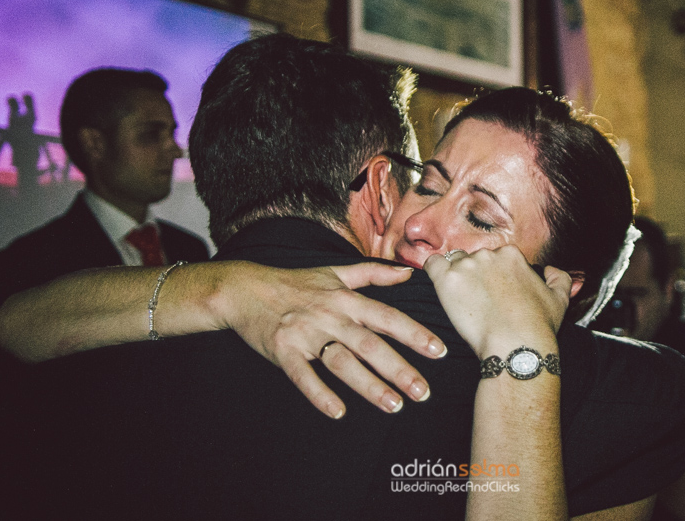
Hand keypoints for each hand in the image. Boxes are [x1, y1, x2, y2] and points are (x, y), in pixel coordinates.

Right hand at [210, 261, 445, 418]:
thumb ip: (374, 274)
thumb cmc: (295, 282)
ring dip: (369, 386)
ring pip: (342, 363)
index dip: (414, 334)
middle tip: (423, 392)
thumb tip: (407, 273)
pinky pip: (303, 376)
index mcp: (346, 299)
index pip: (387, 317)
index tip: (439, 351)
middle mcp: (330, 316)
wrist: (246, 289)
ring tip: (393, 405)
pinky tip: (338, 412)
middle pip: (370, 345)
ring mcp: (306, 334)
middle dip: (399, 369)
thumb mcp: (336, 272)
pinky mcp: (283, 351)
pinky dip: (320, 394)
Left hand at [424, 246, 570, 358]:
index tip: (491, 293)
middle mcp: (489, 254)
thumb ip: (559, 278)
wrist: (517, 346)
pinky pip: (431, 265)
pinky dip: (433, 273)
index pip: (495, 257)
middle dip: (474, 276)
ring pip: (453, 262)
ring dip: (455, 277)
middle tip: (475, 300)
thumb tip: (550, 270)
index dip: (492, 276)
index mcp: (512, 255)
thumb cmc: (538, 326)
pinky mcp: (447, 279)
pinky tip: (440, 289)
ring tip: (459, 300)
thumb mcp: (560, 299)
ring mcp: (466, 265)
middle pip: (473, 258)